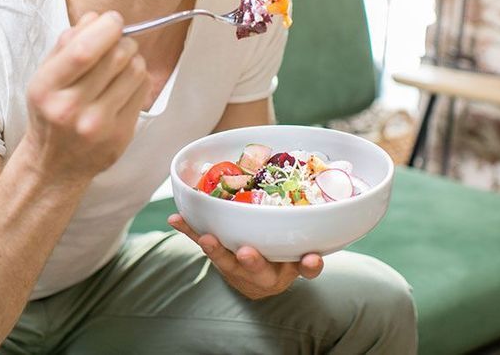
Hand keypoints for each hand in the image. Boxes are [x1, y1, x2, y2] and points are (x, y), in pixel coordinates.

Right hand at [21, 11, 150, 183]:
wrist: (54, 165)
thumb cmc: (50, 114)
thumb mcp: (45, 77)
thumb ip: (66, 44)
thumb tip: (96, 18)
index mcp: (46, 89)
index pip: (83, 50)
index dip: (106, 28)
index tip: (113, 20)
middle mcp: (71, 109)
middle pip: (116, 57)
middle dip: (123, 40)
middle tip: (118, 41)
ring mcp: (98, 125)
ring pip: (135, 71)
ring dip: (133, 58)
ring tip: (121, 64)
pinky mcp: (120, 135)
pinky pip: (143, 91)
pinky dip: (138, 79)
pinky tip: (124, 84)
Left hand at [168, 213, 323, 299]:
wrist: (255, 281)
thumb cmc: (281, 259)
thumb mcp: (298, 253)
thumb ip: (308, 243)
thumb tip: (324, 219)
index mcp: (289, 269)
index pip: (304, 270)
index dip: (308, 265)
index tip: (311, 258)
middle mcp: (263, 274)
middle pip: (259, 271)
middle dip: (253, 261)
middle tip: (247, 252)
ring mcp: (238, 268)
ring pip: (226, 262)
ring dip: (215, 250)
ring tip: (206, 239)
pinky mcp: (219, 258)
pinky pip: (202, 242)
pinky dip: (189, 230)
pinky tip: (175, 218)